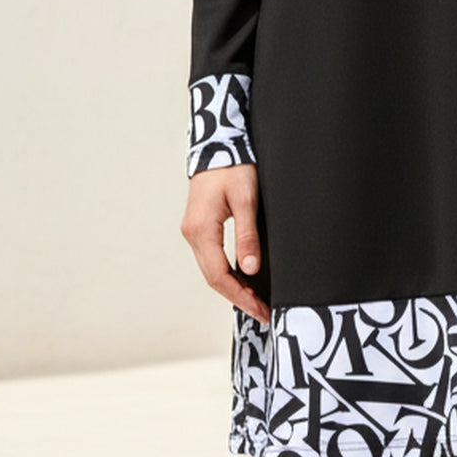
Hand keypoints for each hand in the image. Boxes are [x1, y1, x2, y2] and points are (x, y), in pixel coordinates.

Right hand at [180, 163, 270, 324]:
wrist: (218, 144)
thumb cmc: (233, 166)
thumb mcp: (246, 199)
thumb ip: (247, 234)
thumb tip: (250, 269)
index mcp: (201, 229)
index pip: (219, 275)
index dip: (241, 296)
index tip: (261, 309)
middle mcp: (192, 234)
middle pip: (213, 277)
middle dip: (238, 297)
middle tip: (264, 312)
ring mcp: (193, 231)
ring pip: (212, 269)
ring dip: (233, 287)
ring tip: (257, 302)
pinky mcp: (200, 227)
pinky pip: (212, 258)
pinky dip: (227, 273)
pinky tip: (244, 279)